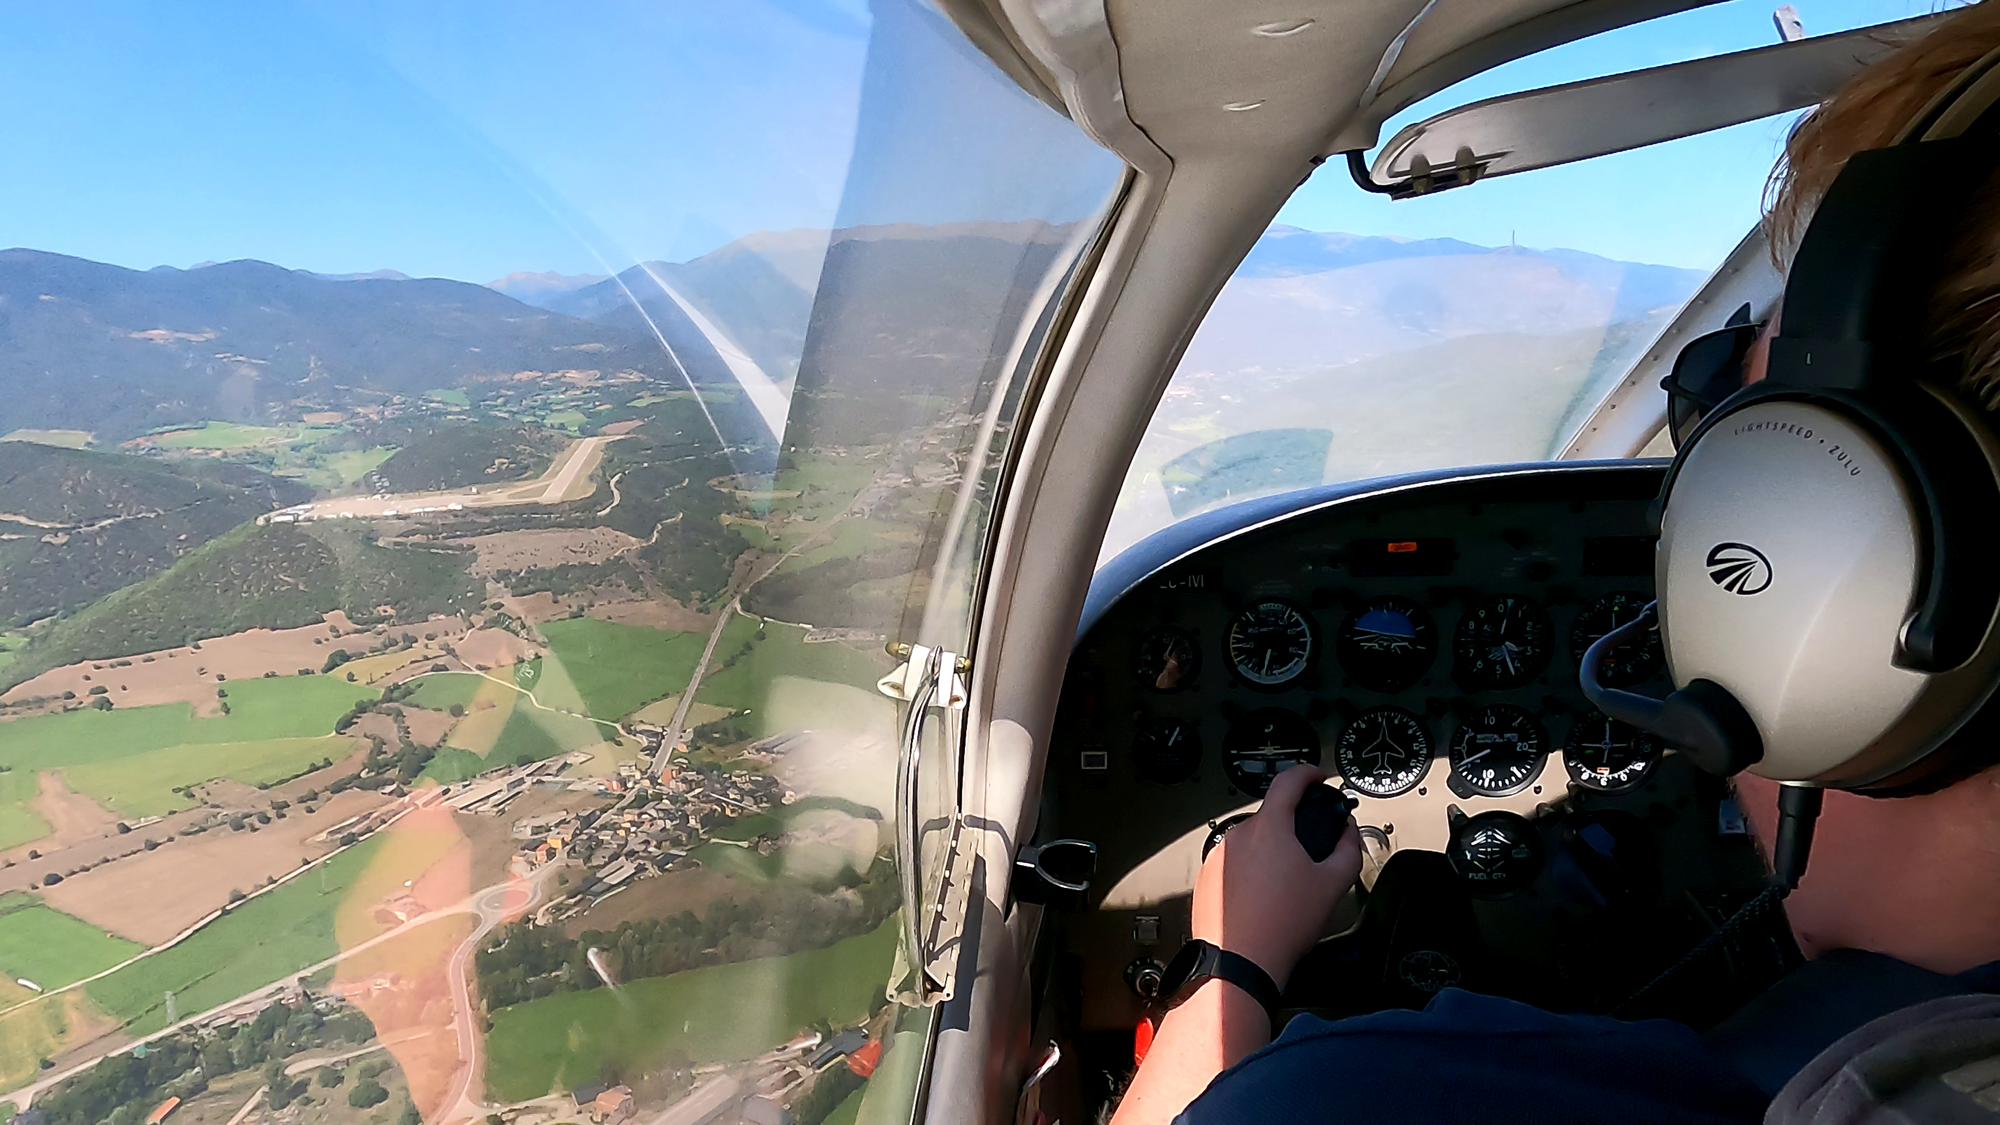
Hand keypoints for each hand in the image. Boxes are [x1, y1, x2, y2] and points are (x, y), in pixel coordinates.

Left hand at [1191, 765, 1361, 988]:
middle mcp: (1237, 836)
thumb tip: (1348, 835)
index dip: (1308, 773)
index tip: (1317, 776)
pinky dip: (1250, 873)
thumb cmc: (1282, 925)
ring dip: (1270, 854)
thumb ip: (1348, 849)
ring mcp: (1217, 857)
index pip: (1288, 781)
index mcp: (1268, 828)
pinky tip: (1263, 899)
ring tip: (1285, 887)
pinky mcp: (1205, 878)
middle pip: (1270, 816)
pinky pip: (1233, 864)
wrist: (1240, 962)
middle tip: (1310, 852)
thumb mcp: (1332, 885)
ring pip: (1251, 843)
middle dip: (1292, 828)